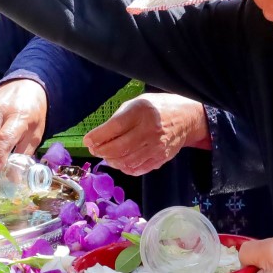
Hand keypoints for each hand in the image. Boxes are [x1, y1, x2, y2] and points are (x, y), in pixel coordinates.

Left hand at [83, 93, 207, 175]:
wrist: (185, 118)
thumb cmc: (155, 108)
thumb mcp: (135, 104)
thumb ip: (118, 119)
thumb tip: (97, 138)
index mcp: (142, 111)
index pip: (115, 127)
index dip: (98, 137)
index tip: (88, 140)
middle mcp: (150, 130)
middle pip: (119, 148)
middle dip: (102, 151)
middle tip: (94, 149)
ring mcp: (157, 146)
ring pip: (127, 162)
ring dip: (111, 161)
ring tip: (107, 155)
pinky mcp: (161, 159)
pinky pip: (138, 169)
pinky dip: (124, 168)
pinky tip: (120, 161)